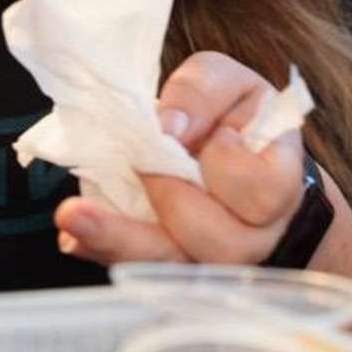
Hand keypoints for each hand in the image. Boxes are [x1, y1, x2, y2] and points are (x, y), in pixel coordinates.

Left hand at [56, 51, 308, 265]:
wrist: (234, 157)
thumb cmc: (236, 117)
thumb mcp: (228, 82)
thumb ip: (203, 90)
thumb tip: (168, 126)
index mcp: (278, 186)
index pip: (263, 192)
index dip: (229, 166)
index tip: (214, 136)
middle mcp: (252, 237)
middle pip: (219, 244)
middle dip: (170, 200)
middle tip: (137, 164)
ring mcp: (208, 259)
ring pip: (173, 266)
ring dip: (120, 239)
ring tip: (72, 215)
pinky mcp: (168, 265)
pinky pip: (137, 268)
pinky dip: (101, 250)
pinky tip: (74, 238)